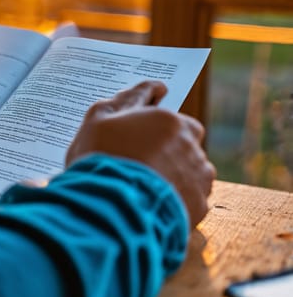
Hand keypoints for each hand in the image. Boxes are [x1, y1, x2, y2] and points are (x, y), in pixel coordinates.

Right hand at [66, 80, 215, 226]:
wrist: (108, 208)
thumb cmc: (99, 158)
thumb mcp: (98, 120)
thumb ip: (125, 100)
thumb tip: (150, 89)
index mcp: (167, 120)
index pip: (167, 115)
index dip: (152, 125)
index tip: (141, 133)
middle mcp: (189, 144)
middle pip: (183, 142)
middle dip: (168, 149)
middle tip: (139, 162)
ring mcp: (197, 176)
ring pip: (190, 170)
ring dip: (174, 174)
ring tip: (143, 187)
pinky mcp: (198, 205)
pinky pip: (190, 197)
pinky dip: (176, 199)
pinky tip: (153, 202)